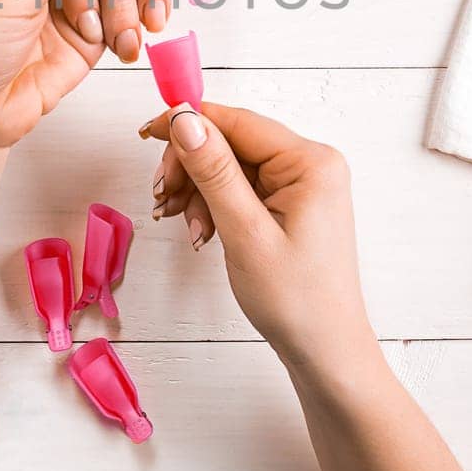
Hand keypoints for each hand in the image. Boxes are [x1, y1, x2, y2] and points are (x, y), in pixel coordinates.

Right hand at [142, 104, 374, 365]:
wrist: (323, 351)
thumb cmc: (296, 300)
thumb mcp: (245, 232)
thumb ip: (214, 171)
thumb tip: (185, 120)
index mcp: (311, 163)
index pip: (238, 122)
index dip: (188, 123)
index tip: (148, 132)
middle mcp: (310, 165)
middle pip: (231, 142)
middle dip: (190, 168)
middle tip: (162, 198)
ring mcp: (300, 185)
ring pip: (229, 166)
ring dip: (197, 191)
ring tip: (186, 227)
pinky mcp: (289, 204)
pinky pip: (239, 188)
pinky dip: (213, 205)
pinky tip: (200, 231)